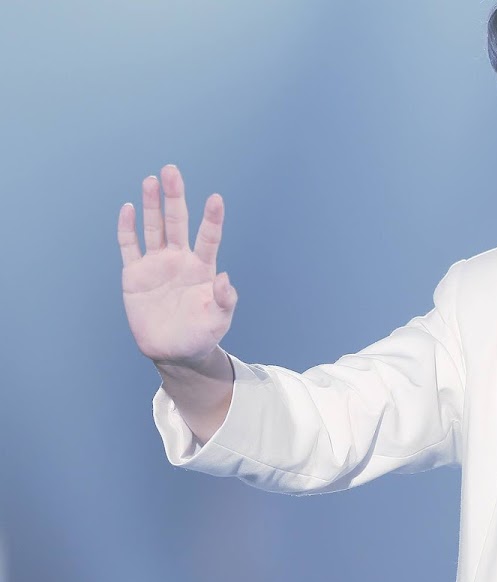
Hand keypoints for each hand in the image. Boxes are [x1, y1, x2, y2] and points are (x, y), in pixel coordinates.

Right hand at [118, 164, 236, 367]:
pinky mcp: (135, 274)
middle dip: (174, 197)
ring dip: (152, 205)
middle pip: (177, 222)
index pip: (209, 237)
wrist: (173, 351)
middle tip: (172, 171)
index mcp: (202, 268)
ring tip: (151, 180)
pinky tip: (129, 208)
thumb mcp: (219, 320)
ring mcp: (156, 264)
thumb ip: (224, 300)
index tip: (216, 198)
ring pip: (153, 228)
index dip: (212, 219)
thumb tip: (225, 278)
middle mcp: (180, 260)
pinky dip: (127, 228)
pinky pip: (129, 247)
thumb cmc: (201, 334)